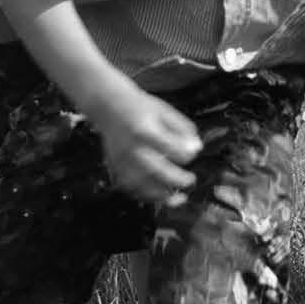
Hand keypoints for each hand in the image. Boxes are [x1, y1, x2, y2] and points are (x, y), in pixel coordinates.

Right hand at [95, 89, 202, 203]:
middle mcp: (131, 147)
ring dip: (161, 195)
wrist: (109, 107)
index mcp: (144, 129)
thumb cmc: (139, 107)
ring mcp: (121, 160)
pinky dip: (145, 196)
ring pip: (141, 185)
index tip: (194, 153)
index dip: (185, 153)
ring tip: (177, 196)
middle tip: (190, 180)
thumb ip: (182, 129)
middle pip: (155, 170)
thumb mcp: (164, 110)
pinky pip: (130, 188)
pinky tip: (159, 195)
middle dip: (176, 179)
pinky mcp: (115, 168)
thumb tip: (196, 148)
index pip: (169, 147)